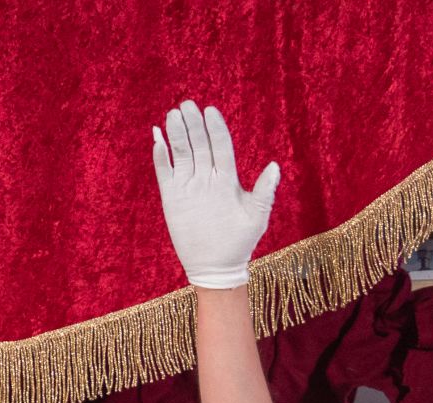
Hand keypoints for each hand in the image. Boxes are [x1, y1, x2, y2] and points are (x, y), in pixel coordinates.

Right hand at [151, 101, 279, 288]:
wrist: (217, 267)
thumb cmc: (241, 242)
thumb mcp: (257, 216)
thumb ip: (265, 191)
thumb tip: (275, 165)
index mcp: (227, 178)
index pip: (221, 146)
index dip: (216, 129)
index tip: (211, 111)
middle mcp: (207, 178)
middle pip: (199, 144)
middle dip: (193, 124)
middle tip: (187, 105)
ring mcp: (189, 186)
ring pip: (181, 153)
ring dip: (176, 133)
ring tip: (173, 114)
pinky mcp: (172, 197)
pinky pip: (164, 172)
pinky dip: (161, 156)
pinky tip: (158, 139)